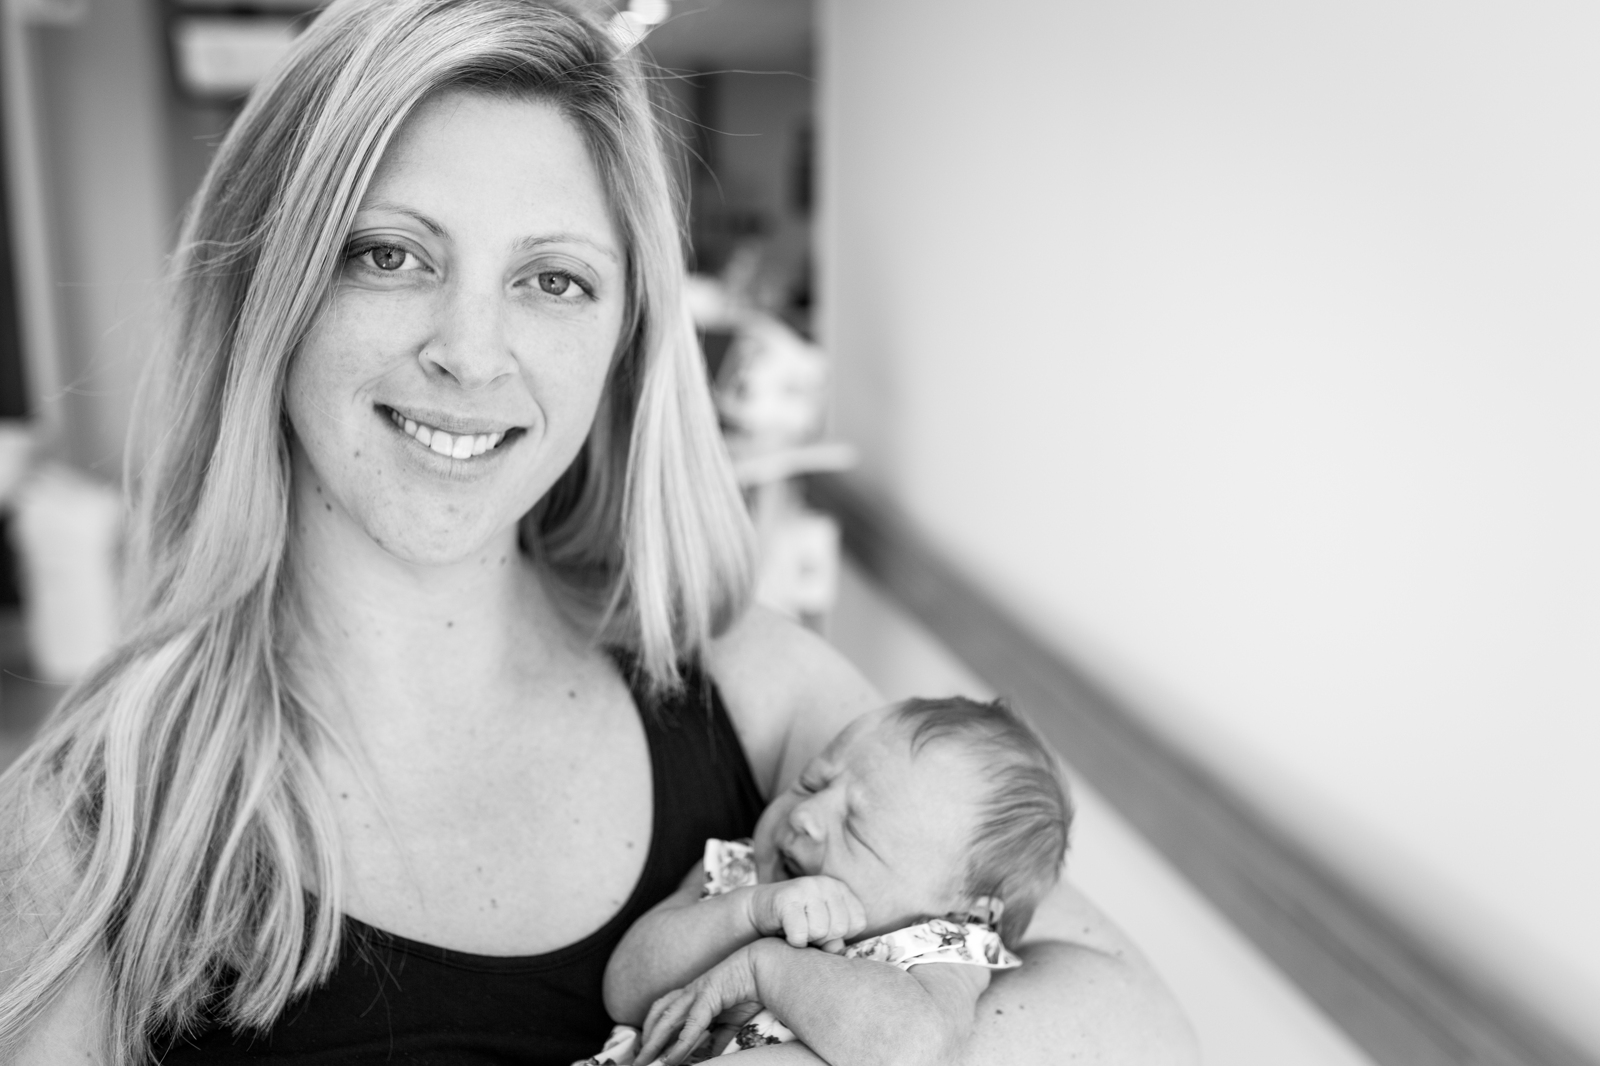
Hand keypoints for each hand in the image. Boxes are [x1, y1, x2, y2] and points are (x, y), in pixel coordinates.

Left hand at [638, 945, 760, 1064]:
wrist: (766, 969)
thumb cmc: (751, 991)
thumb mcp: (732, 1023)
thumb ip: (720, 1038)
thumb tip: (712, 1055)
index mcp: (694, 997)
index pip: (666, 1016)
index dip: (654, 1034)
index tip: (648, 1055)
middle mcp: (690, 993)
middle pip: (659, 1016)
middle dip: (647, 1041)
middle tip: (638, 1063)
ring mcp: (696, 991)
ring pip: (666, 1018)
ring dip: (654, 1040)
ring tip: (647, 1059)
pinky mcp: (707, 994)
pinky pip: (690, 1023)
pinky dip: (680, 1043)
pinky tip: (672, 1058)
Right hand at [747, 876, 864, 952]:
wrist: (758, 911)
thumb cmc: (796, 923)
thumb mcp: (822, 930)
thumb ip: (836, 940)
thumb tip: (838, 949)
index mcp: (840, 889)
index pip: (858, 923)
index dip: (840, 935)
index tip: (824, 929)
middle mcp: (827, 884)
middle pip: (840, 929)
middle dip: (823, 939)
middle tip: (807, 930)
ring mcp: (807, 888)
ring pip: (820, 932)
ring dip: (806, 939)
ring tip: (797, 928)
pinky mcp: (787, 898)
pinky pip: (799, 934)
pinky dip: (793, 941)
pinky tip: (785, 932)